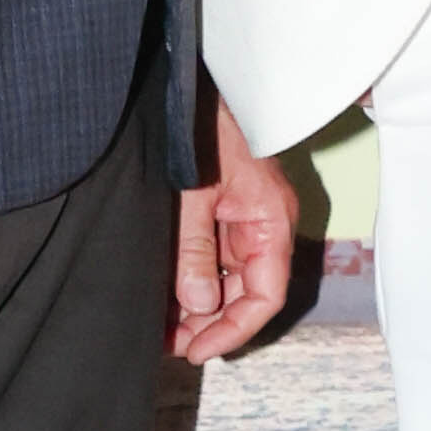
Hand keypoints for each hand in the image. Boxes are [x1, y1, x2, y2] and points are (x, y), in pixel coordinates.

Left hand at [172, 90, 298, 361]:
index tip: (199, 349)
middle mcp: (261, 223)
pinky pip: (211, 254)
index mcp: (269, 220)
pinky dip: (190, 276)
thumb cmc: (203, 124)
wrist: (190, 81)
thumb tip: (199, 305)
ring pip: (227, 277)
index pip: (265, 294)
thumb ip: (194, 251)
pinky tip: (165, 293)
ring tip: (161, 326)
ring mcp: (241, 216)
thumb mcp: (192, 193)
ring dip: (197, 303)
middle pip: (246, 291)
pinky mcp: (219, 208)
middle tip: (170, 343)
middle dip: (211, 322)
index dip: (235, 329)